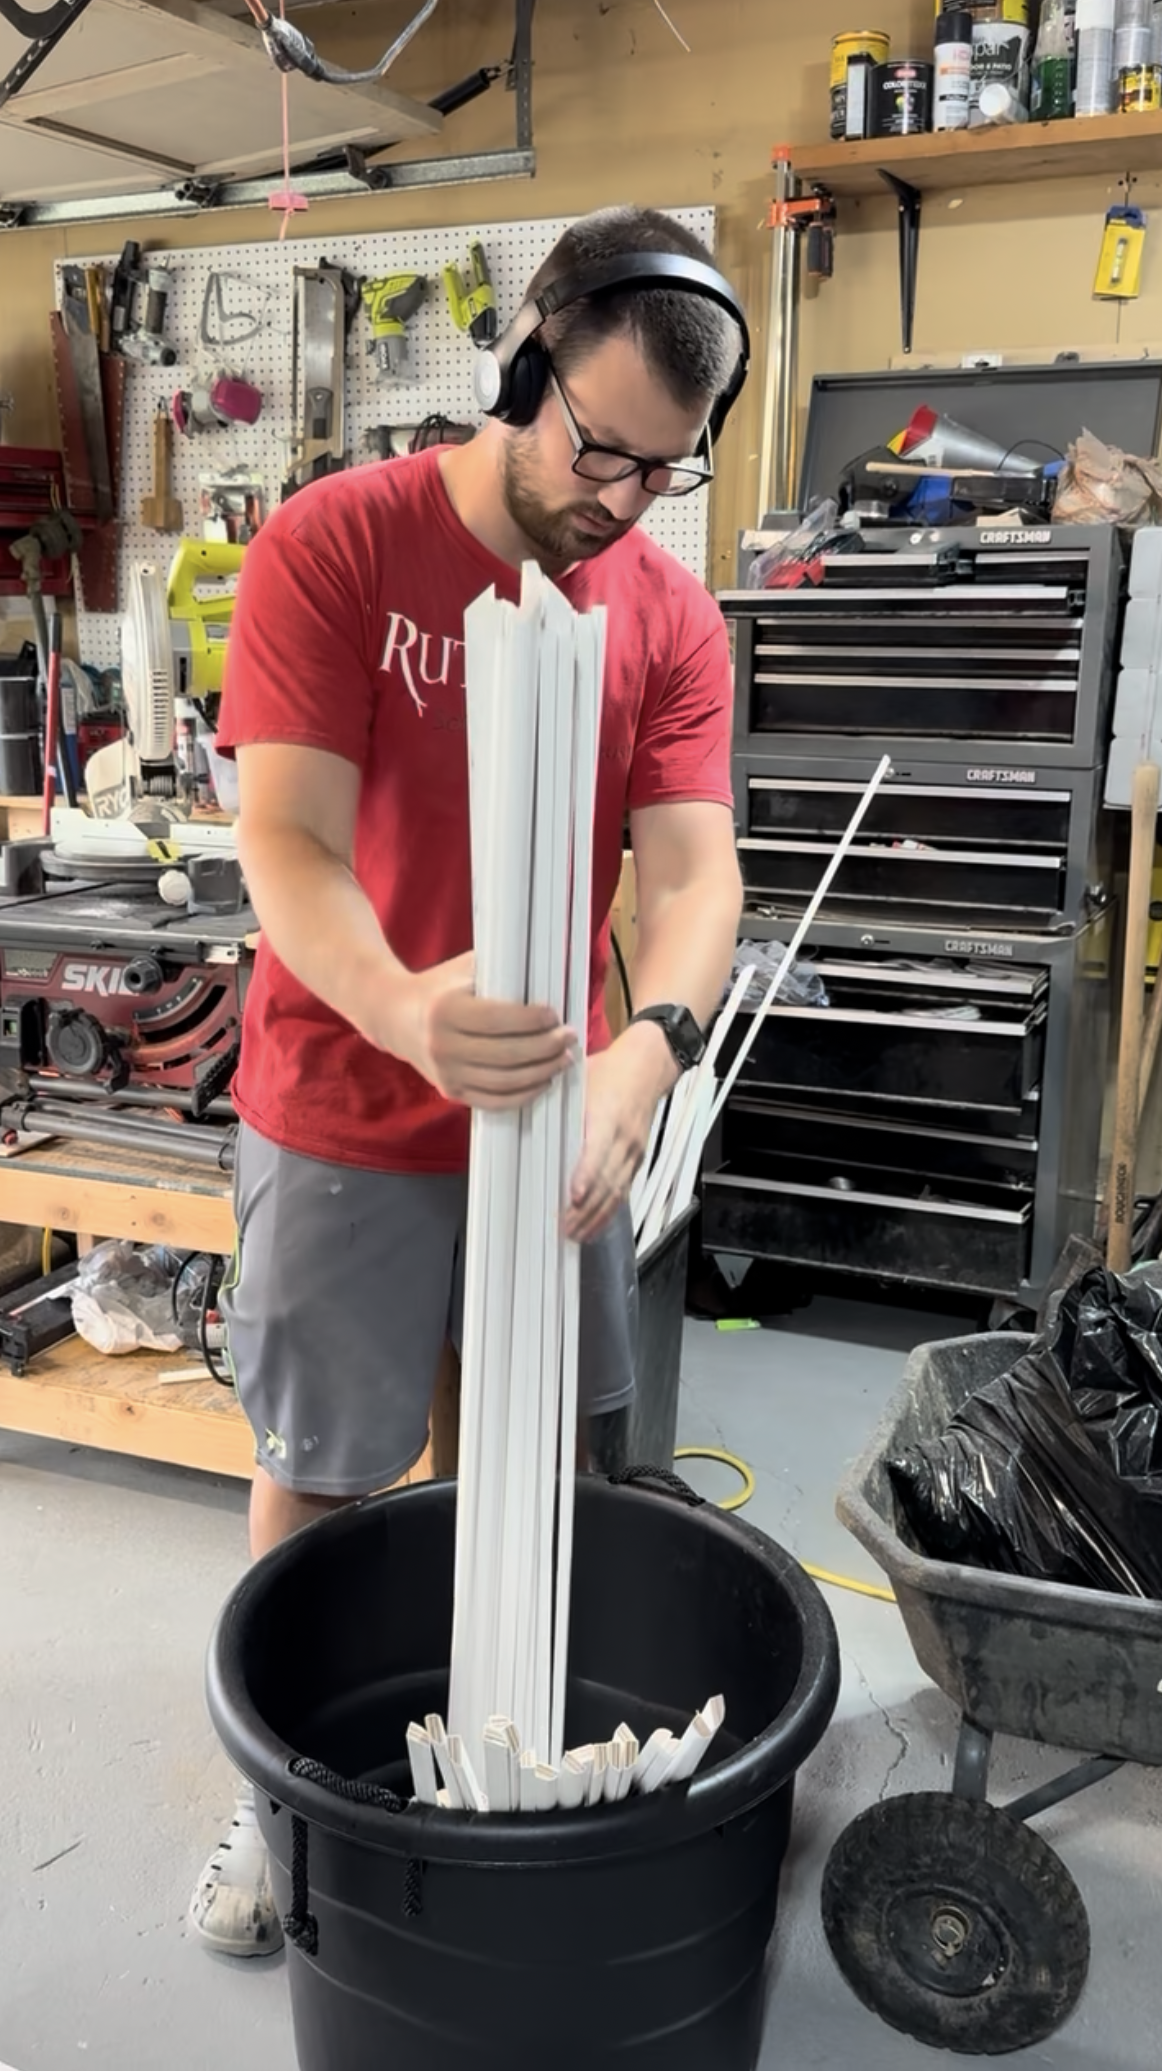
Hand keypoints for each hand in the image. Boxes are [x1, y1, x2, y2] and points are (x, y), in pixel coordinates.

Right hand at [382, 952, 575, 1110]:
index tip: (555, 1015)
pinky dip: (523, 1096)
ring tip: (564, 1059)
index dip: (531, 1020)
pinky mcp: (451, 1091)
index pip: (497, 1020)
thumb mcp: (463, 970)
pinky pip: (494, 1102)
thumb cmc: (440, 987)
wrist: (395, 1017)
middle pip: (506, 1055)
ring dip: (541, 1073)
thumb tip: (547, 971)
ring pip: (504, 1082)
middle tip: (570, 1038)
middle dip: (546, 1048)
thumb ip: (499, 970)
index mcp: (446, 1011)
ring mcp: (446, 1073)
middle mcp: (443, 1046)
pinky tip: (544, 1082)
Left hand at [565, 1022, 676, 1242]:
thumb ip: (557, 1100)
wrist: (649, 1066)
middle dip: (586, 1208)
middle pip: (607, 1181)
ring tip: (577, 1235)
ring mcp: (633, 1151)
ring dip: (597, 1216)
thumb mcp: (581, 1079)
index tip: (573, 1196)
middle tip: (565, 1227)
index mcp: (608, 1118)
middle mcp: (623, 1139)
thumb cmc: (611, 1070)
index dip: (586, 1176)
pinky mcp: (638, 1158)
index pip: (597, 1153)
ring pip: (616, 1191)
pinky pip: (624, 1189)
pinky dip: (610, 1209)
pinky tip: (596, 1224)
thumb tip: (522, 1113)